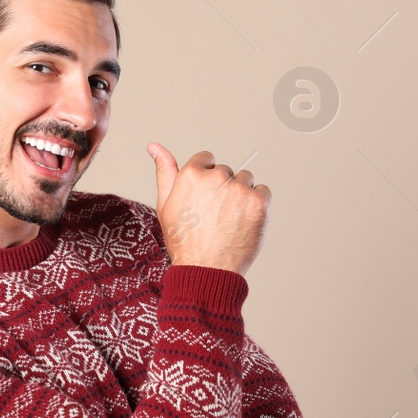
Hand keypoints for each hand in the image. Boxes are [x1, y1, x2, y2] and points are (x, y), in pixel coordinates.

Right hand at [146, 142, 269, 275]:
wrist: (206, 271)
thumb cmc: (184, 241)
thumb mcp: (166, 205)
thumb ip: (164, 172)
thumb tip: (154, 146)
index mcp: (191, 174)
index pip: (207, 160)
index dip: (205, 181)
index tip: (204, 199)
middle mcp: (216, 177)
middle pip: (226, 172)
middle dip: (222, 189)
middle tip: (214, 216)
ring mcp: (239, 189)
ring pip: (245, 179)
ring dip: (241, 195)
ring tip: (229, 221)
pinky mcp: (259, 202)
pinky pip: (263, 191)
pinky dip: (257, 205)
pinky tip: (243, 222)